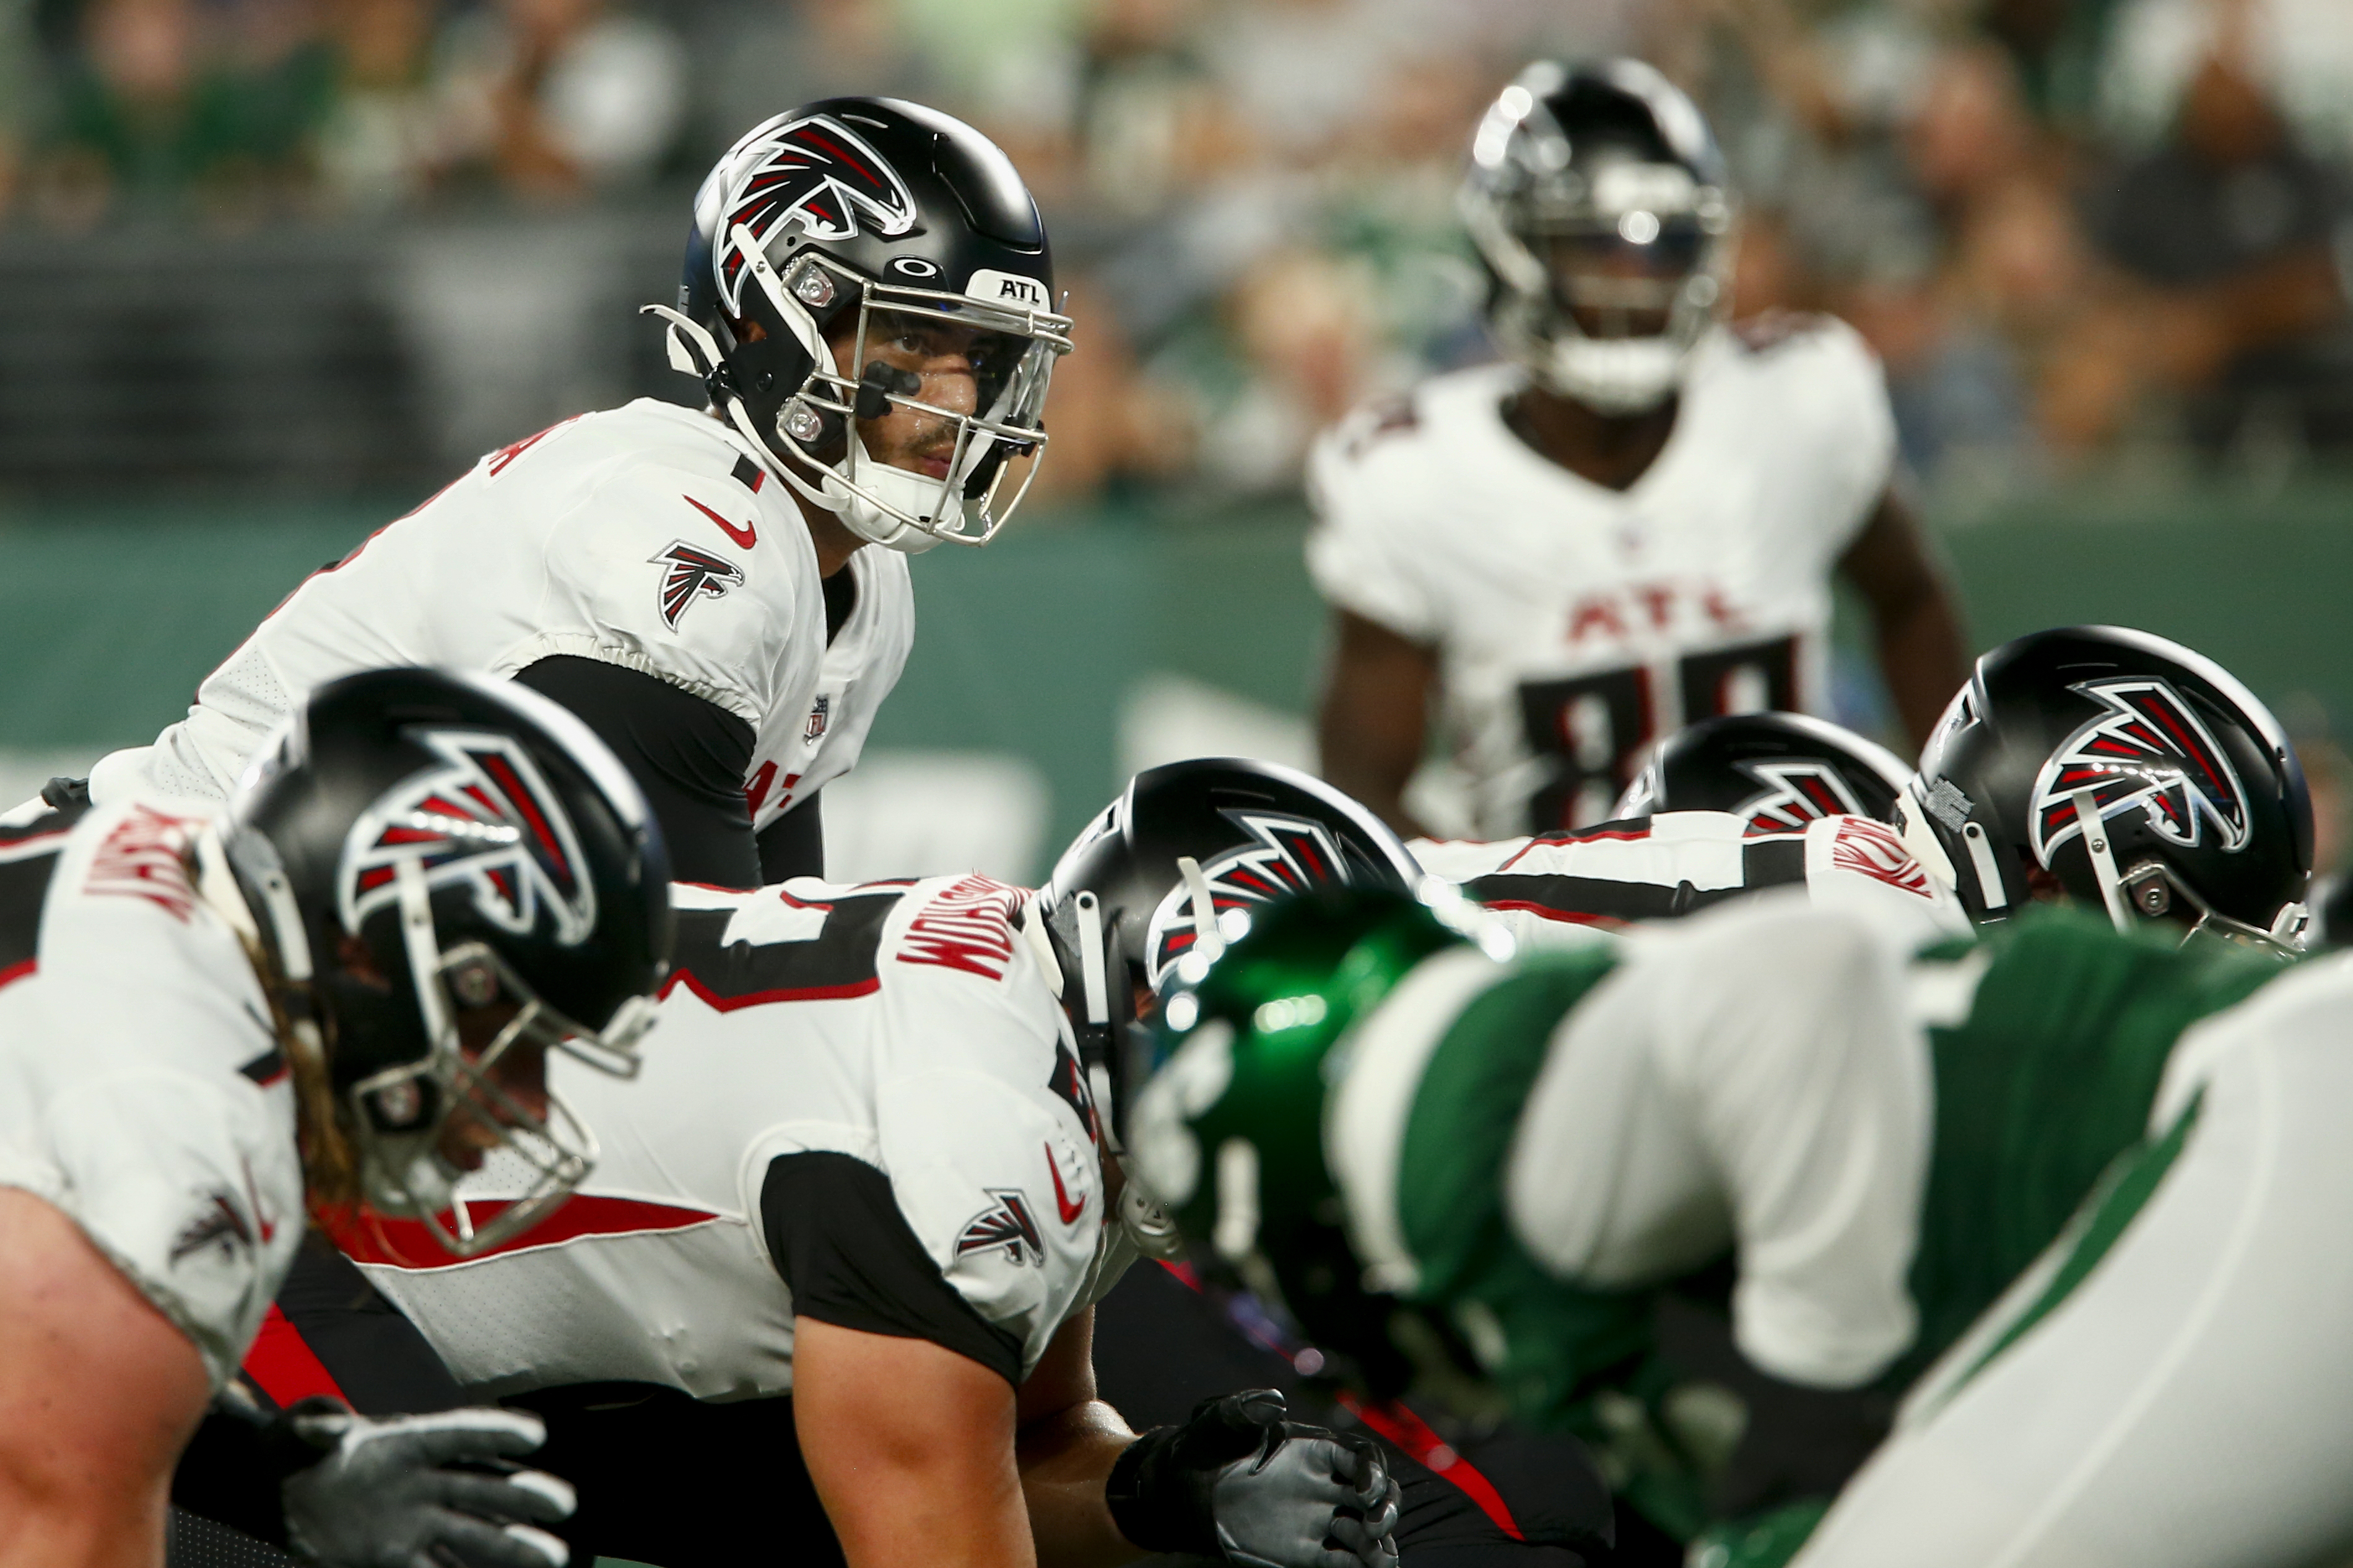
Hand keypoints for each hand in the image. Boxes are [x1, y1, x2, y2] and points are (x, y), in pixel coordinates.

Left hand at [279, 1402, 574, 1567]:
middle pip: (481, 1488)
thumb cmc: (299, 1456)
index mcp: (408, 1444)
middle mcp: (424, 1484)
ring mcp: (417, 1525)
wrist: (287, 1496)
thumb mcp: (301, 1437)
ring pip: (474, 1535)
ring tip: (553, 1559)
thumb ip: (315, 1431)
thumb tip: (311, 1428)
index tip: (534, 1435)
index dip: (495, 1432)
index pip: (458, 1434)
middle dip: (522, 1496)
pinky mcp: (399, 1558)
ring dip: (512, 1547)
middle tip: (563, 1504)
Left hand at [1106, 1389, 1400, 1567]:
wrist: (1183, 1490)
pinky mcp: (1306, 1552)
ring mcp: (1318, 1519)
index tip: (1364, 1487)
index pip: (1359, 1454)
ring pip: (1366, 1531)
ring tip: (1377, 1556)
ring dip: (1379, 1543)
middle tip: (1373, 1524)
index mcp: (1314, 1449)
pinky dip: (1361, 1567)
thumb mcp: (1219, 1420)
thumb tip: (1275, 1404)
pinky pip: (1343, 1562)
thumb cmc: (1205, 1446)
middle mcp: (1325, 1484)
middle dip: (1385, 1507)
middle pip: (1375, 1494)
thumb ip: (1246, 1410)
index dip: (1371, 1468)